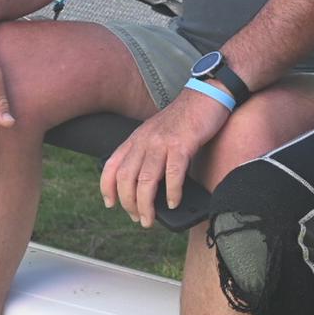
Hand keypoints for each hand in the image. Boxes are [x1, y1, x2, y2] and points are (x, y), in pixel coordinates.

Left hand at [99, 89, 230, 227]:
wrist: (206, 95)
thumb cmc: (185, 118)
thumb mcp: (157, 133)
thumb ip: (149, 153)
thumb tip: (148, 185)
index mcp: (137, 138)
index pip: (112, 165)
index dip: (107, 188)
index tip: (111, 204)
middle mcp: (145, 140)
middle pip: (126, 178)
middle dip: (128, 204)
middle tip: (138, 218)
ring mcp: (162, 142)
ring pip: (145, 181)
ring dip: (146, 206)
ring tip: (150, 219)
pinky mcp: (182, 144)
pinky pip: (172, 175)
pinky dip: (172, 193)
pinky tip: (174, 203)